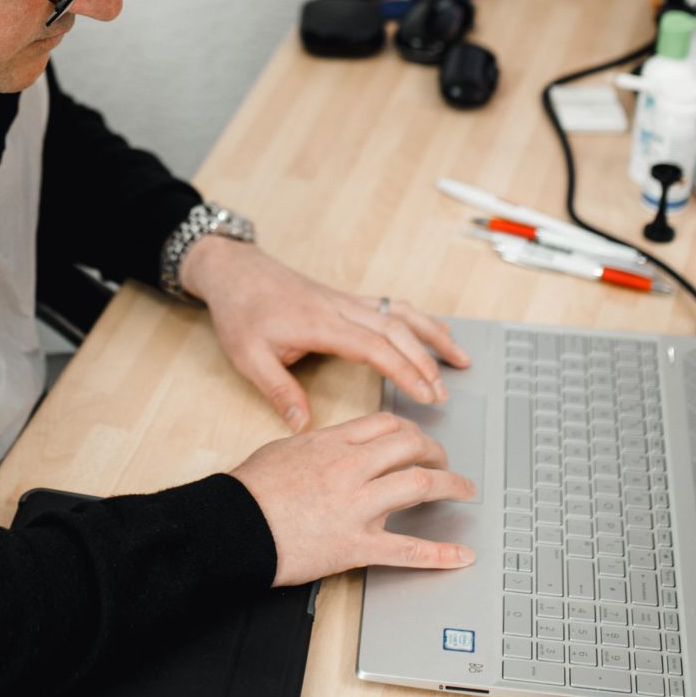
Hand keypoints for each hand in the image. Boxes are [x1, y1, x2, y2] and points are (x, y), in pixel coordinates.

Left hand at [180, 238, 469, 432]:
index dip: (404, 370)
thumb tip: (303, 425)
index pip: (374, 347)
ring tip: (460, 358)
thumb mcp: (249, 356)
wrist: (235, 271)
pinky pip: (390, 306)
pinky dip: (417, 318)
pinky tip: (434, 329)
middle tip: (443, 394)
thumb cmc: (241, 311)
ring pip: (400, 314)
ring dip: (432, 335)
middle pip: (396, 331)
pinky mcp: (345, 299)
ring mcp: (346, 301)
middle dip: (425, 362)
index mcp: (320, 323)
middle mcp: (340, 308)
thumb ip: (279, 391)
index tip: (425, 394)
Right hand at [230, 410, 476, 585]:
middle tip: (445, 462)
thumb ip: (315, 445)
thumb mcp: (282, 450)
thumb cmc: (249, 490)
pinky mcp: (357, 544)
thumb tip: (329, 444)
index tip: (417, 440)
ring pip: (420, 484)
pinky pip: (407, 549)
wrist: (232, 525)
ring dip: (451, 485)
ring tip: (464, 490)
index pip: (387, 425)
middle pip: (411, 446)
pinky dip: (440, 554)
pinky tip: (460, 556)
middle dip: (436, 452)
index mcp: (332, 443)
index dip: (411, 431)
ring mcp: (357, 506)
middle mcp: (351, 467)